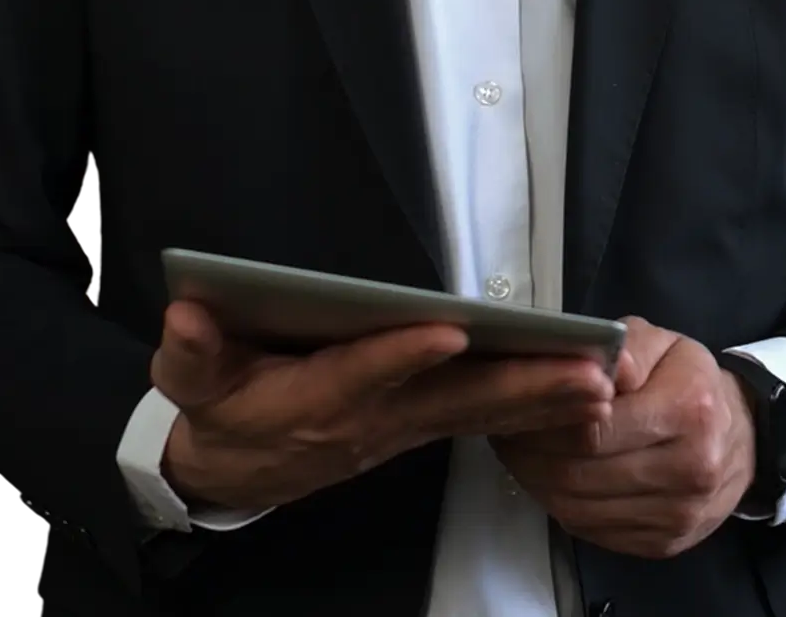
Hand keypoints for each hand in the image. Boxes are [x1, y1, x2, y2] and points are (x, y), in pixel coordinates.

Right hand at [151, 299, 616, 513]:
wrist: (229, 471)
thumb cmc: (216, 412)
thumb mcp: (188, 383)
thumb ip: (189, 352)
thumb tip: (186, 314)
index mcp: (310, 402)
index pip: (361, 377)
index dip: (400, 355)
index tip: (446, 329)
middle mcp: (368, 421)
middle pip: (448, 404)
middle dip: (517, 388)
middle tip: (579, 373)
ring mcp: (399, 429)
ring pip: (478, 414)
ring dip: (541, 401)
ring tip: (599, 385)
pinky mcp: (417, 427)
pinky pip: (482, 420)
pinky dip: (533, 411)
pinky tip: (579, 399)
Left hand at [489, 318, 757, 562]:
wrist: (741, 437)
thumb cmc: (688, 379)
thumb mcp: (661, 342)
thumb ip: (624, 346)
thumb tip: (599, 367)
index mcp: (689, 409)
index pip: (595, 426)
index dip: (547, 418)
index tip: (515, 403)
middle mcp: (689, 469)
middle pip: (581, 473)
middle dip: (530, 453)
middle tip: (502, 428)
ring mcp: (678, 516)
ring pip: (580, 508)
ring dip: (536, 482)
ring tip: (517, 451)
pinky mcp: (664, 544)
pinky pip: (593, 531)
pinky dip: (560, 505)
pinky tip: (546, 477)